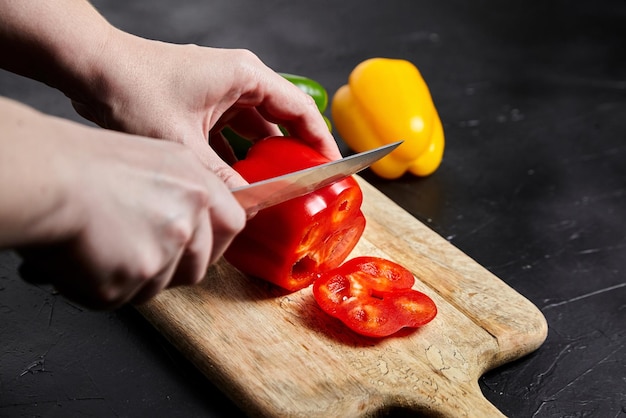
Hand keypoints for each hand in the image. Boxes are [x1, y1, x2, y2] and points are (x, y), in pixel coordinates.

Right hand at [2, 100, 244, 308]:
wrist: (43, 179)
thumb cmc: (80, 163)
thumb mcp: (151, 158)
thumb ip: (181, 191)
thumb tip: (194, 221)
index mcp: (194, 184)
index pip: (232, 224)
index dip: (216, 241)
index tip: (201, 249)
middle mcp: (187, 218)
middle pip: (198, 265)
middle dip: (170, 268)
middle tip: (135, 252)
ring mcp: (163, 252)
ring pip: (157, 285)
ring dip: (131, 277)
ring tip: (100, 245)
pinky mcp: (130, 281)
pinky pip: (121, 298)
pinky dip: (99, 286)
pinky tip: (82, 258)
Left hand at [69, 30, 341, 187]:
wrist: (92, 68)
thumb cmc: (133, 88)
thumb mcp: (183, 144)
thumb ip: (220, 178)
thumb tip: (243, 207)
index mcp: (245, 77)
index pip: (300, 109)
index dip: (320, 141)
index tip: (331, 167)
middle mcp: (237, 78)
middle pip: (281, 119)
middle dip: (292, 153)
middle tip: (303, 183)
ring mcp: (219, 89)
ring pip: (255, 127)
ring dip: (262, 156)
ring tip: (271, 186)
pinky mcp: (203, 101)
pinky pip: (231, 130)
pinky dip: (236, 153)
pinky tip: (234, 179)